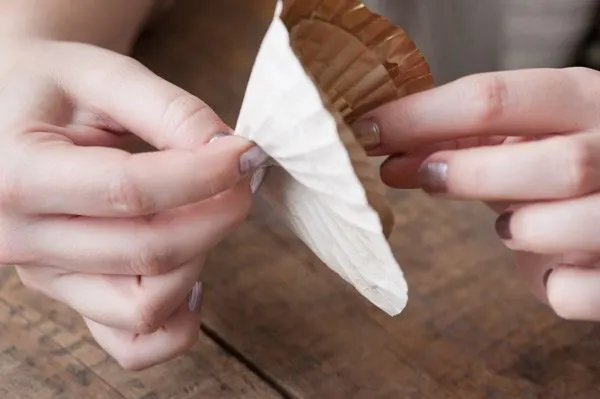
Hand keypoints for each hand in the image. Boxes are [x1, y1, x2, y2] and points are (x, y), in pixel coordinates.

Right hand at [0, 40, 266, 369]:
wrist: (10, 117)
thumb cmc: (53, 89)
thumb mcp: (102, 74)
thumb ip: (170, 110)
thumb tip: (230, 153)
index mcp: (16, 172)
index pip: (131, 191)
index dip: (204, 174)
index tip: (244, 153)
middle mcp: (21, 237)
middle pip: (148, 251)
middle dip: (218, 213)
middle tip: (242, 177)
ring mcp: (46, 278)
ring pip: (146, 306)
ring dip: (199, 260)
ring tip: (207, 213)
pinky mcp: (72, 298)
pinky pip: (134, 345)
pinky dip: (177, 323)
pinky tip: (193, 274)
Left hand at [353, 67, 599, 321]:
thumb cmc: (561, 166)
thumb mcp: (526, 135)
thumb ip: (468, 143)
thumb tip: (392, 155)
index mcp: (582, 100)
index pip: (494, 100)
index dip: (419, 118)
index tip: (367, 132)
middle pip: (556, 163)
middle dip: (471, 175)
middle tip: (424, 178)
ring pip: (568, 225)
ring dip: (523, 231)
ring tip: (510, 228)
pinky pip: (576, 292)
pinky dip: (551, 288)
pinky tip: (552, 270)